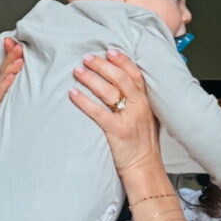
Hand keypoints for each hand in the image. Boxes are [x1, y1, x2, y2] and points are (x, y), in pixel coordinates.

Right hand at [0, 37, 23, 108]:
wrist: (26, 131)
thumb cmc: (27, 109)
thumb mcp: (27, 86)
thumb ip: (22, 69)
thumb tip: (24, 52)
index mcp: (9, 83)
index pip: (7, 64)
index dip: (9, 52)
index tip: (12, 41)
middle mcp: (4, 89)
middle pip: (4, 70)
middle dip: (11, 57)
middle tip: (19, 47)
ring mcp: (2, 98)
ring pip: (3, 81)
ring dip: (10, 69)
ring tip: (19, 60)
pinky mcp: (2, 108)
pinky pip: (0, 95)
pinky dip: (6, 85)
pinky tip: (11, 78)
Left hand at [69, 50, 161, 176]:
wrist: (145, 168)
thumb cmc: (143, 145)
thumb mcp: (147, 119)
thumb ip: (138, 103)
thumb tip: (123, 88)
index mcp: (147, 102)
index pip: (135, 75)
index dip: (122, 61)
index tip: (109, 51)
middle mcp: (140, 107)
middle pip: (120, 78)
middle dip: (102, 65)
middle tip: (87, 58)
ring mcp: (129, 119)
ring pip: (108, 92)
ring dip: (91, 78)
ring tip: (78, 71)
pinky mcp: (117, 131)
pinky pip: (98, 112)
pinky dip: (84, 101)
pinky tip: (73, 93)